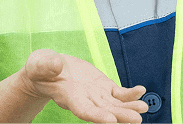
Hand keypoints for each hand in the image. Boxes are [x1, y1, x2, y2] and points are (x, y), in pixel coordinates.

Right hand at [19, 49, 148, 123]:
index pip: (84, 110)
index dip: (96, 116)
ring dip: (129, 107)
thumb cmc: (41, 68)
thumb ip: (45, 65)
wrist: (49, 69)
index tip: (110, 121)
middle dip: (120, 116)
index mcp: (68, 97)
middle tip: (137, 119)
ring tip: (143, 108)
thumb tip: (55, 65)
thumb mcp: (39, 63)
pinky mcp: (103, 87)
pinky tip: (141, 91)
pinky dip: (130, 94)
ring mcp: (96, 95)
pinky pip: (119, 93)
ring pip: (115, 105)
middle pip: (104, 112)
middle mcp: (85, 100)